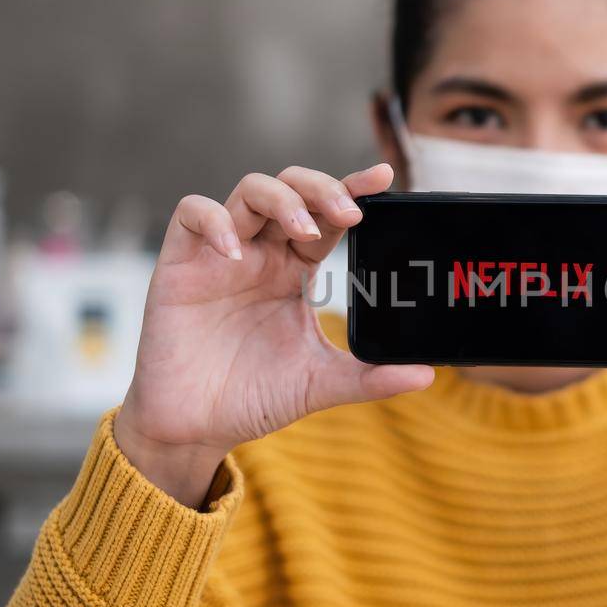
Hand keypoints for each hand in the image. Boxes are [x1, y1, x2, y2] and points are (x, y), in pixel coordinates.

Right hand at [115, 164, 432, 505]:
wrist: (195, 428)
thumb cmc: (253, 397)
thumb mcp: (320, 384)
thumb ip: (370, 377)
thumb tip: (426, 373)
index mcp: (295, 270)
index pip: (328, 215)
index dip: (353, 189)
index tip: (383, 178)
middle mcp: (261, 253)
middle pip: (292, 188)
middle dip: (322, 189)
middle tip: (349, 213)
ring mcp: (220, 255)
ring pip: (250, 191)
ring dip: (282, 199)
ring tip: (304, 230)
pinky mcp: (180, 265)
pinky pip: (192, 215)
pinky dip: (214, 222)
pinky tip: (236, 255)